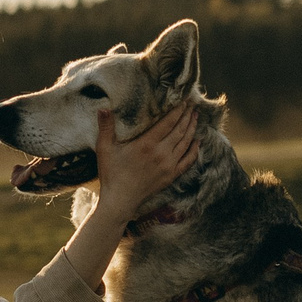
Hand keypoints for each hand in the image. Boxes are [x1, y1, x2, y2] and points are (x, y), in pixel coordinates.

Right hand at [90, 102, 198, 223]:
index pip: (168, 123)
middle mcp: (161, 154)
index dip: (177, 111)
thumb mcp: (104, 148)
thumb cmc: (111, 173)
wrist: (120, 200)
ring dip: (192, 129)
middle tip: (192, 105)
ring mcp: (168, 166)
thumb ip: (105, 127)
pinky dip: (195, 150)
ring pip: (186, 143)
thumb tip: (104, 108)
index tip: (184, 101)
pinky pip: (188, 161)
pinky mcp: (171, 176)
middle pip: (180, 130)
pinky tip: (198, 142)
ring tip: (195, 117)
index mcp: (146, 144)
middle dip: (187, 116)